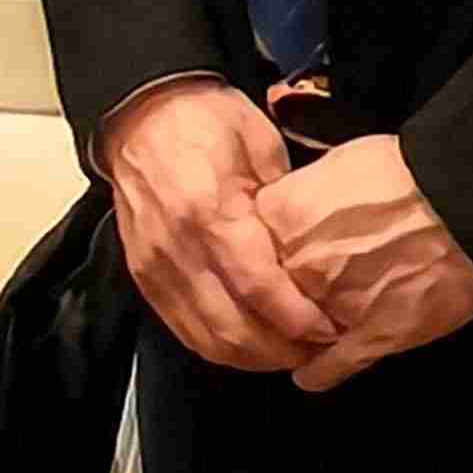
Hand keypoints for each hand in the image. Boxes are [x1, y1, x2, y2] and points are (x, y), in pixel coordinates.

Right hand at [95, 79, 338, 372]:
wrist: (141, 114)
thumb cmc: (206, 121)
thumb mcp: (261, 144)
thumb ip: (284, 205)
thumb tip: (313, 254)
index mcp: (209, 211)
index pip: (259, 287)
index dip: (299, 318)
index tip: (331, 328)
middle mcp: (177, 249)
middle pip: (233, 328)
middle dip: (282, 350)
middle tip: (320, 349)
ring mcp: (155, 269)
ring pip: (207, 340)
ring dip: (254, 358)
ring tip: (291, 352)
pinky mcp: (144, 279)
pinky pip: (185, 330)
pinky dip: (221, 347)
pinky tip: (252, 345)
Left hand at [256, 133, 472, 391]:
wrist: (466, 200)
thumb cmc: (408, 173)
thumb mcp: (336, 163)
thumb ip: (301, 196)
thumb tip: (290, 212)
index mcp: (282, 216)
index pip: (244, 244)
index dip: (262, 253)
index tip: (273, 257)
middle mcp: (297, 265)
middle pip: (266, 291)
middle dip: (279, 293)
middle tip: (297, 290)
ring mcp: (330, 306)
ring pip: (293, 333)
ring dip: (298, 332)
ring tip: (309, 328)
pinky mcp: (368, 338)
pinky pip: (328, 367)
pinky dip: (318, 373)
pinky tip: (310, 375)